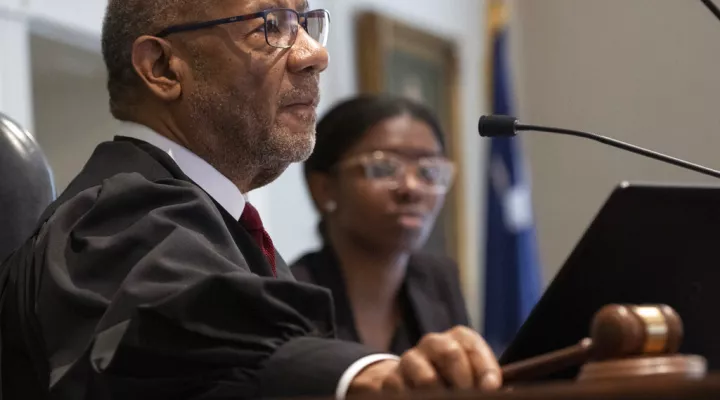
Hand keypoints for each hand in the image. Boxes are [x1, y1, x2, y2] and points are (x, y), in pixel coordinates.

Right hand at [349, 326, 501, 394]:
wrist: (413, 383)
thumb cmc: (454, 379)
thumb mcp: (472, 374)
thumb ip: (484, 379)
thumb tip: (490, 388)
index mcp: (457, 338)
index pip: (471, 345)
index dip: (485, 368)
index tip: (490, 387)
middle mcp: (432, 343)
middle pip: (450, 353)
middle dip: (463, 382)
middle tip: (468, 397)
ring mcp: (410, 360)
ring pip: (426, 379)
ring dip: (438, 395)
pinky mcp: (390, 379)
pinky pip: (402, 392)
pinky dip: (415, 399)